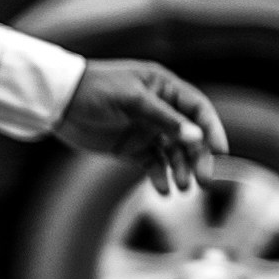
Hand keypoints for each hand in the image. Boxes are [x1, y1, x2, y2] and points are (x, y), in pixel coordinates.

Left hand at [51, 58, 224, 196]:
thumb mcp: (132, 100)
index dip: (211, 129)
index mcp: (164, 88)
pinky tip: (163, 190)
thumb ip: (165, 119)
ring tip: (182, 188)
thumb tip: (197, 138)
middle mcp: (160, 110)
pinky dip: (159, 176)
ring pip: (173, 153)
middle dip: (198, 158)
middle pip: (190, 136)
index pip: (198, 109)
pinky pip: (153, 164)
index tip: (221, 152)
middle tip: (203, 181)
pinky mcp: (131, 148)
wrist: (58, 102)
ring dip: (180, 170)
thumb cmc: (95, 90)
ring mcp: (147, 129)